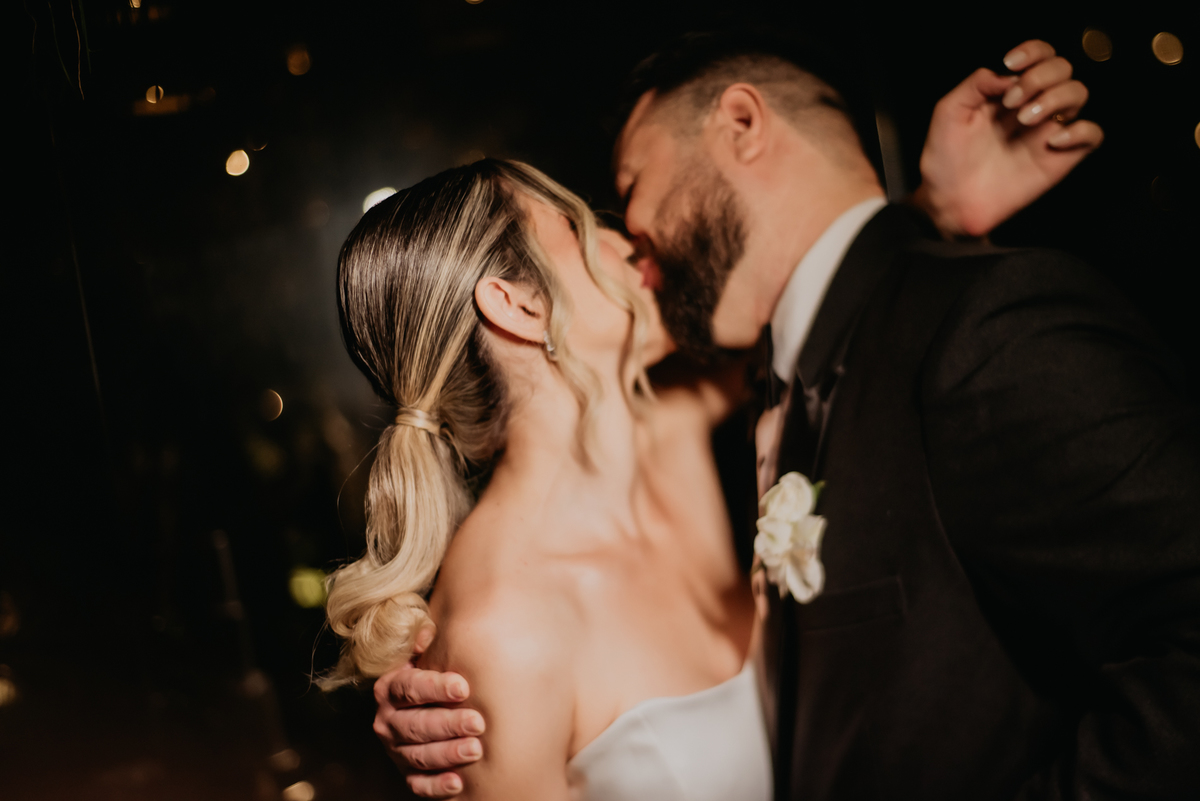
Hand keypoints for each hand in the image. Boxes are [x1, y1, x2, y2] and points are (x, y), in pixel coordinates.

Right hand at [373, 631, 485, 797]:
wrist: (430, 704)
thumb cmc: (437, 673)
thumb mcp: (427, 653)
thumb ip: (426, 640)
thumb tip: (427, 634)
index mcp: (390, 688)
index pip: (408, 687)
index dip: (435, 687)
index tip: (463, 687)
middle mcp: (388, 720)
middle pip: (414, 724)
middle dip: (447, 724)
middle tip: (477, 722)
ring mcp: (396, 749)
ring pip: (418, 755)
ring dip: (448, 754)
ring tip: (476, 749)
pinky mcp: (408, 773)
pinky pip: (419, 784)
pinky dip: (437, 786)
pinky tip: (459, 782)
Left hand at [912, 40, 1103, 237]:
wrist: (949, 201)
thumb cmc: (946, 159)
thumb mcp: (949, 113)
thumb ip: (974, 85)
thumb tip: (1005, 74)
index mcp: (1008, 92)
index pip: (1039, 56)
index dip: (1033, 51)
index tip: (1011, 63)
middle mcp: (1032, 107)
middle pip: (1062, 69)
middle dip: (1039, 76)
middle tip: (1011, 101)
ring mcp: (1047, 131)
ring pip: (1078, 93)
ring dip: (1055, 97)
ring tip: (1024, 119)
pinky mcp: (1059, 158)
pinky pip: (1092, 135)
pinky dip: (1081, 130)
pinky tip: (1054, 140)